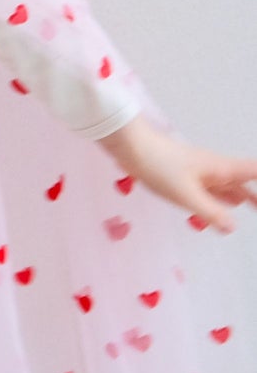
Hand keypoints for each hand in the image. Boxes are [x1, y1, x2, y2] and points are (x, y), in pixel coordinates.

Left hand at [98, 114, 256, 233]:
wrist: (128, 144)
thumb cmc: (157, 164)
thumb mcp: (186, 194)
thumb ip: (210, 212)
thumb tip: (233, 227)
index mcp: (221, 168)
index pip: (254, 171)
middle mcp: (213, 168)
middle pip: (242, 180)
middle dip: (254, 193)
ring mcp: (197, 170)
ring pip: (224, 183)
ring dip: (237, 194)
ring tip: (250, 205)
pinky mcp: (181, 173)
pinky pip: (206, 186)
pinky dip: (216, 197)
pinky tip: (216, 204)